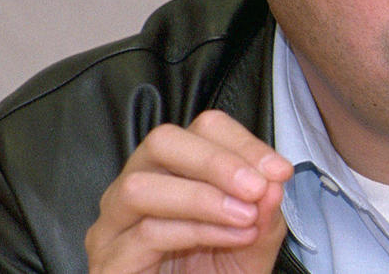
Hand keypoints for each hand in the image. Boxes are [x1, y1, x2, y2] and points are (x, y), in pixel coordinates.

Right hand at [85, 109, 293, 272]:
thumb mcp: (255, 242)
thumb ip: (266, 212)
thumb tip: (274, 180)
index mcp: (173, 171)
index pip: (201, 129)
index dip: (243, 144)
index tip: (279, 171)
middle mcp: (135, 188)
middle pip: (162, 142)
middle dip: (215, 160)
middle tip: (256, 187)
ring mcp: (114, 226)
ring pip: (142, 185)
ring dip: (202, 197)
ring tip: (245, 216)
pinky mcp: (110, 262)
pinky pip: (145, 233)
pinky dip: (196, 230)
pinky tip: (231, 237)